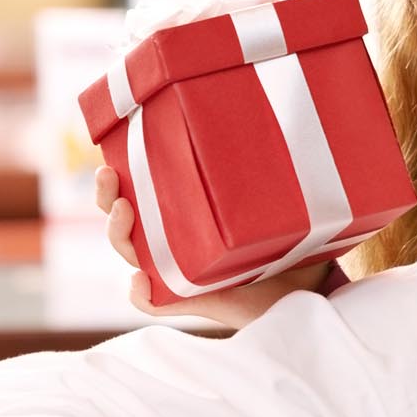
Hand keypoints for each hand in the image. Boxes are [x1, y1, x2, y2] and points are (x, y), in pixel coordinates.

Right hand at [93, 165, 329, 328]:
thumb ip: (270, 165)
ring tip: (124, 210)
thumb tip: (277, 113)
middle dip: (108, 196)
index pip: (142, 194)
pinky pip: (152, 302)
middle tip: (108, 173)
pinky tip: (140, 280)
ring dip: (119, 232)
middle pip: (124, 221)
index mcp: (186, 216)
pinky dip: (140, 294)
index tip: (115, 154)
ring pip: (131, 255)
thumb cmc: (293, 238)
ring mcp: (177, 273)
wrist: (308, 287)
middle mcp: (174, 242)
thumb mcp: (278, 196)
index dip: (121, 177)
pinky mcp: (190, 302)